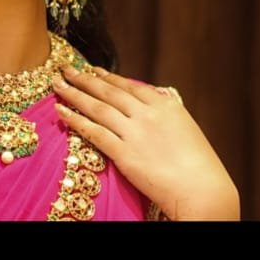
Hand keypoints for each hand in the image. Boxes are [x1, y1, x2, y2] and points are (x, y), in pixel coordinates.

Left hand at [52, 66, 240, 220]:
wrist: (202, 190)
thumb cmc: (199, 166)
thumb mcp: (185, 129)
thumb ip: (165, 114)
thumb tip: (152, 104)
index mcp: (165, 105)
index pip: (129, 86)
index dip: (108, 77)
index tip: (93, 70)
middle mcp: (147, 114)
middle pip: (108, 92)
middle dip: (84, 79)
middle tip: (66, 69)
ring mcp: (134, 132)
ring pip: (97, 107)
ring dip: (74, 94)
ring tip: (58, 84)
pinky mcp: (123, 153)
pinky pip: (93, 132)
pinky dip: (75, 120)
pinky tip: (62, 112)